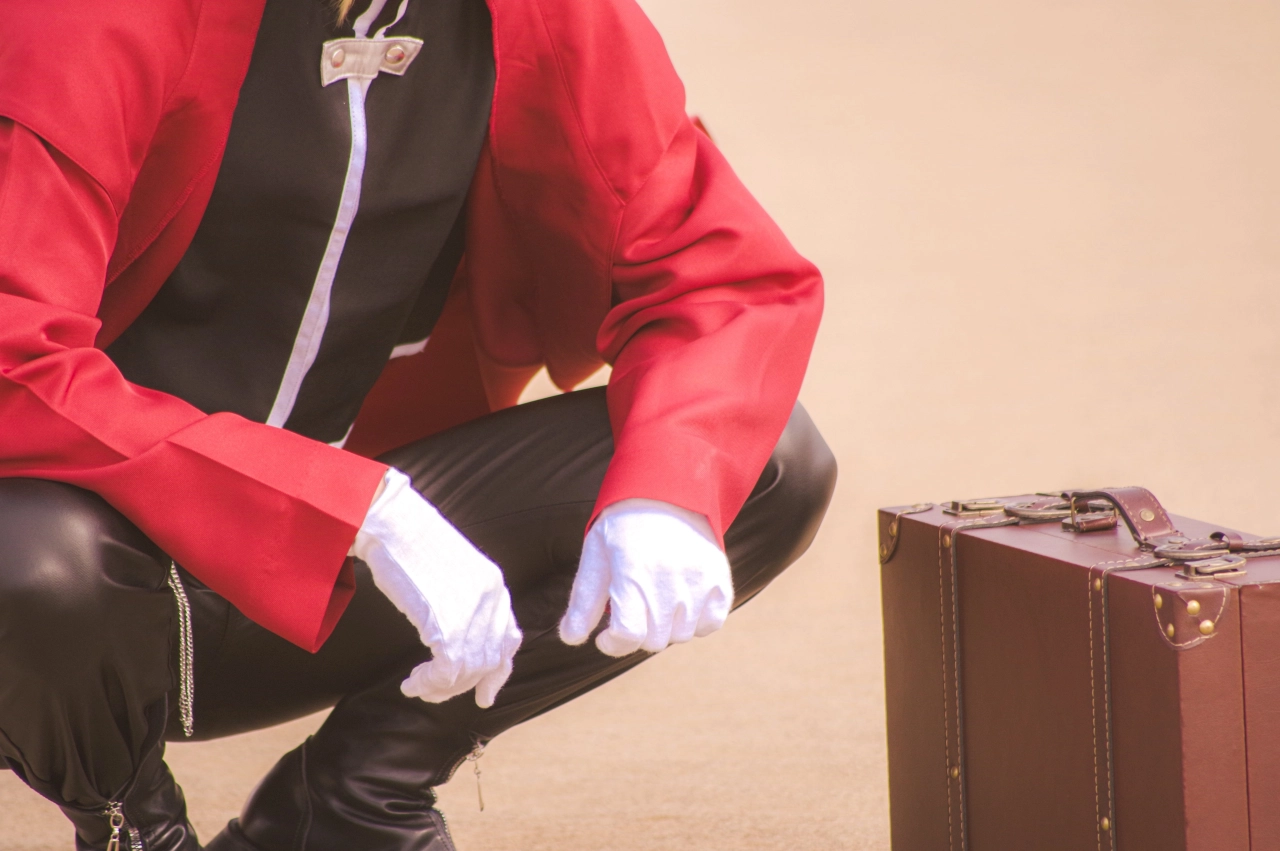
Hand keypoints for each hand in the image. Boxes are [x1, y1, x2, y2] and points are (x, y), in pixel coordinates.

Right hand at [351, 469, 521, 706]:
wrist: (389, 523)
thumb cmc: (409, 542)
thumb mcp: (451, 571)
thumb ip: (463, 599)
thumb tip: (456, 635)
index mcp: (494, 584)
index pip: (509, 638)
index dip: (499, 671)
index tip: (485, 695)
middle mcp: (491, 598)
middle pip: (490, 660)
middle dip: (464, 685)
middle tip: (435, 693)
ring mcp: (471, 610)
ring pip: (469, 670)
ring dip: (442, 688)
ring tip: (419, 687)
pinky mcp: (446, 620)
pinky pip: (447, 670)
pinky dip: (429, 684)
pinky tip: (412, 682)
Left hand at [559, 498, 733, 656]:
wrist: (668, 490)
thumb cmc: (624, 525)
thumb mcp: (596, 555)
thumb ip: (583, 600)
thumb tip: (570, 638)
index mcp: (633, 572)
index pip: (628, 635)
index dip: (613, 644)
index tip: (606, 636)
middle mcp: (669, 580)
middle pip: (653, 641)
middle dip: (637, 632)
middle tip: (632, 607)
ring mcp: (699, 581)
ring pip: (680, 636)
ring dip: (665, 627)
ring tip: (656, 598)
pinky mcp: (720, 579)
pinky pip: (710, 625)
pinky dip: (695, 622)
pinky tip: (681, 602)